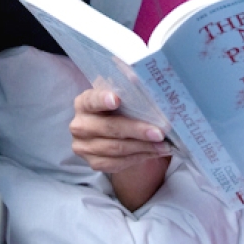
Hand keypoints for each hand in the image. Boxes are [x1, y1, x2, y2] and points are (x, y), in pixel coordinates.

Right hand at [70, 87, 170, 209]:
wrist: (113, 132)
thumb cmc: (120, 110)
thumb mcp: (122, 96)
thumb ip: (128, 90)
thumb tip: (139, 80)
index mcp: (84, 103)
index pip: (92, 100)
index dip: (103, 100)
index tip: (117, 99)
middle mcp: (79, 125)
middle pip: (109, 128)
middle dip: (137, 130)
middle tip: (159, 133)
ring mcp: (84, 146)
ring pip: (115, 148)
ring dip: (143, 147)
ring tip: (163, 145)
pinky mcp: (93, 163)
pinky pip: (117, 163)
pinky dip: (138, 158)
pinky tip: (154, 152)